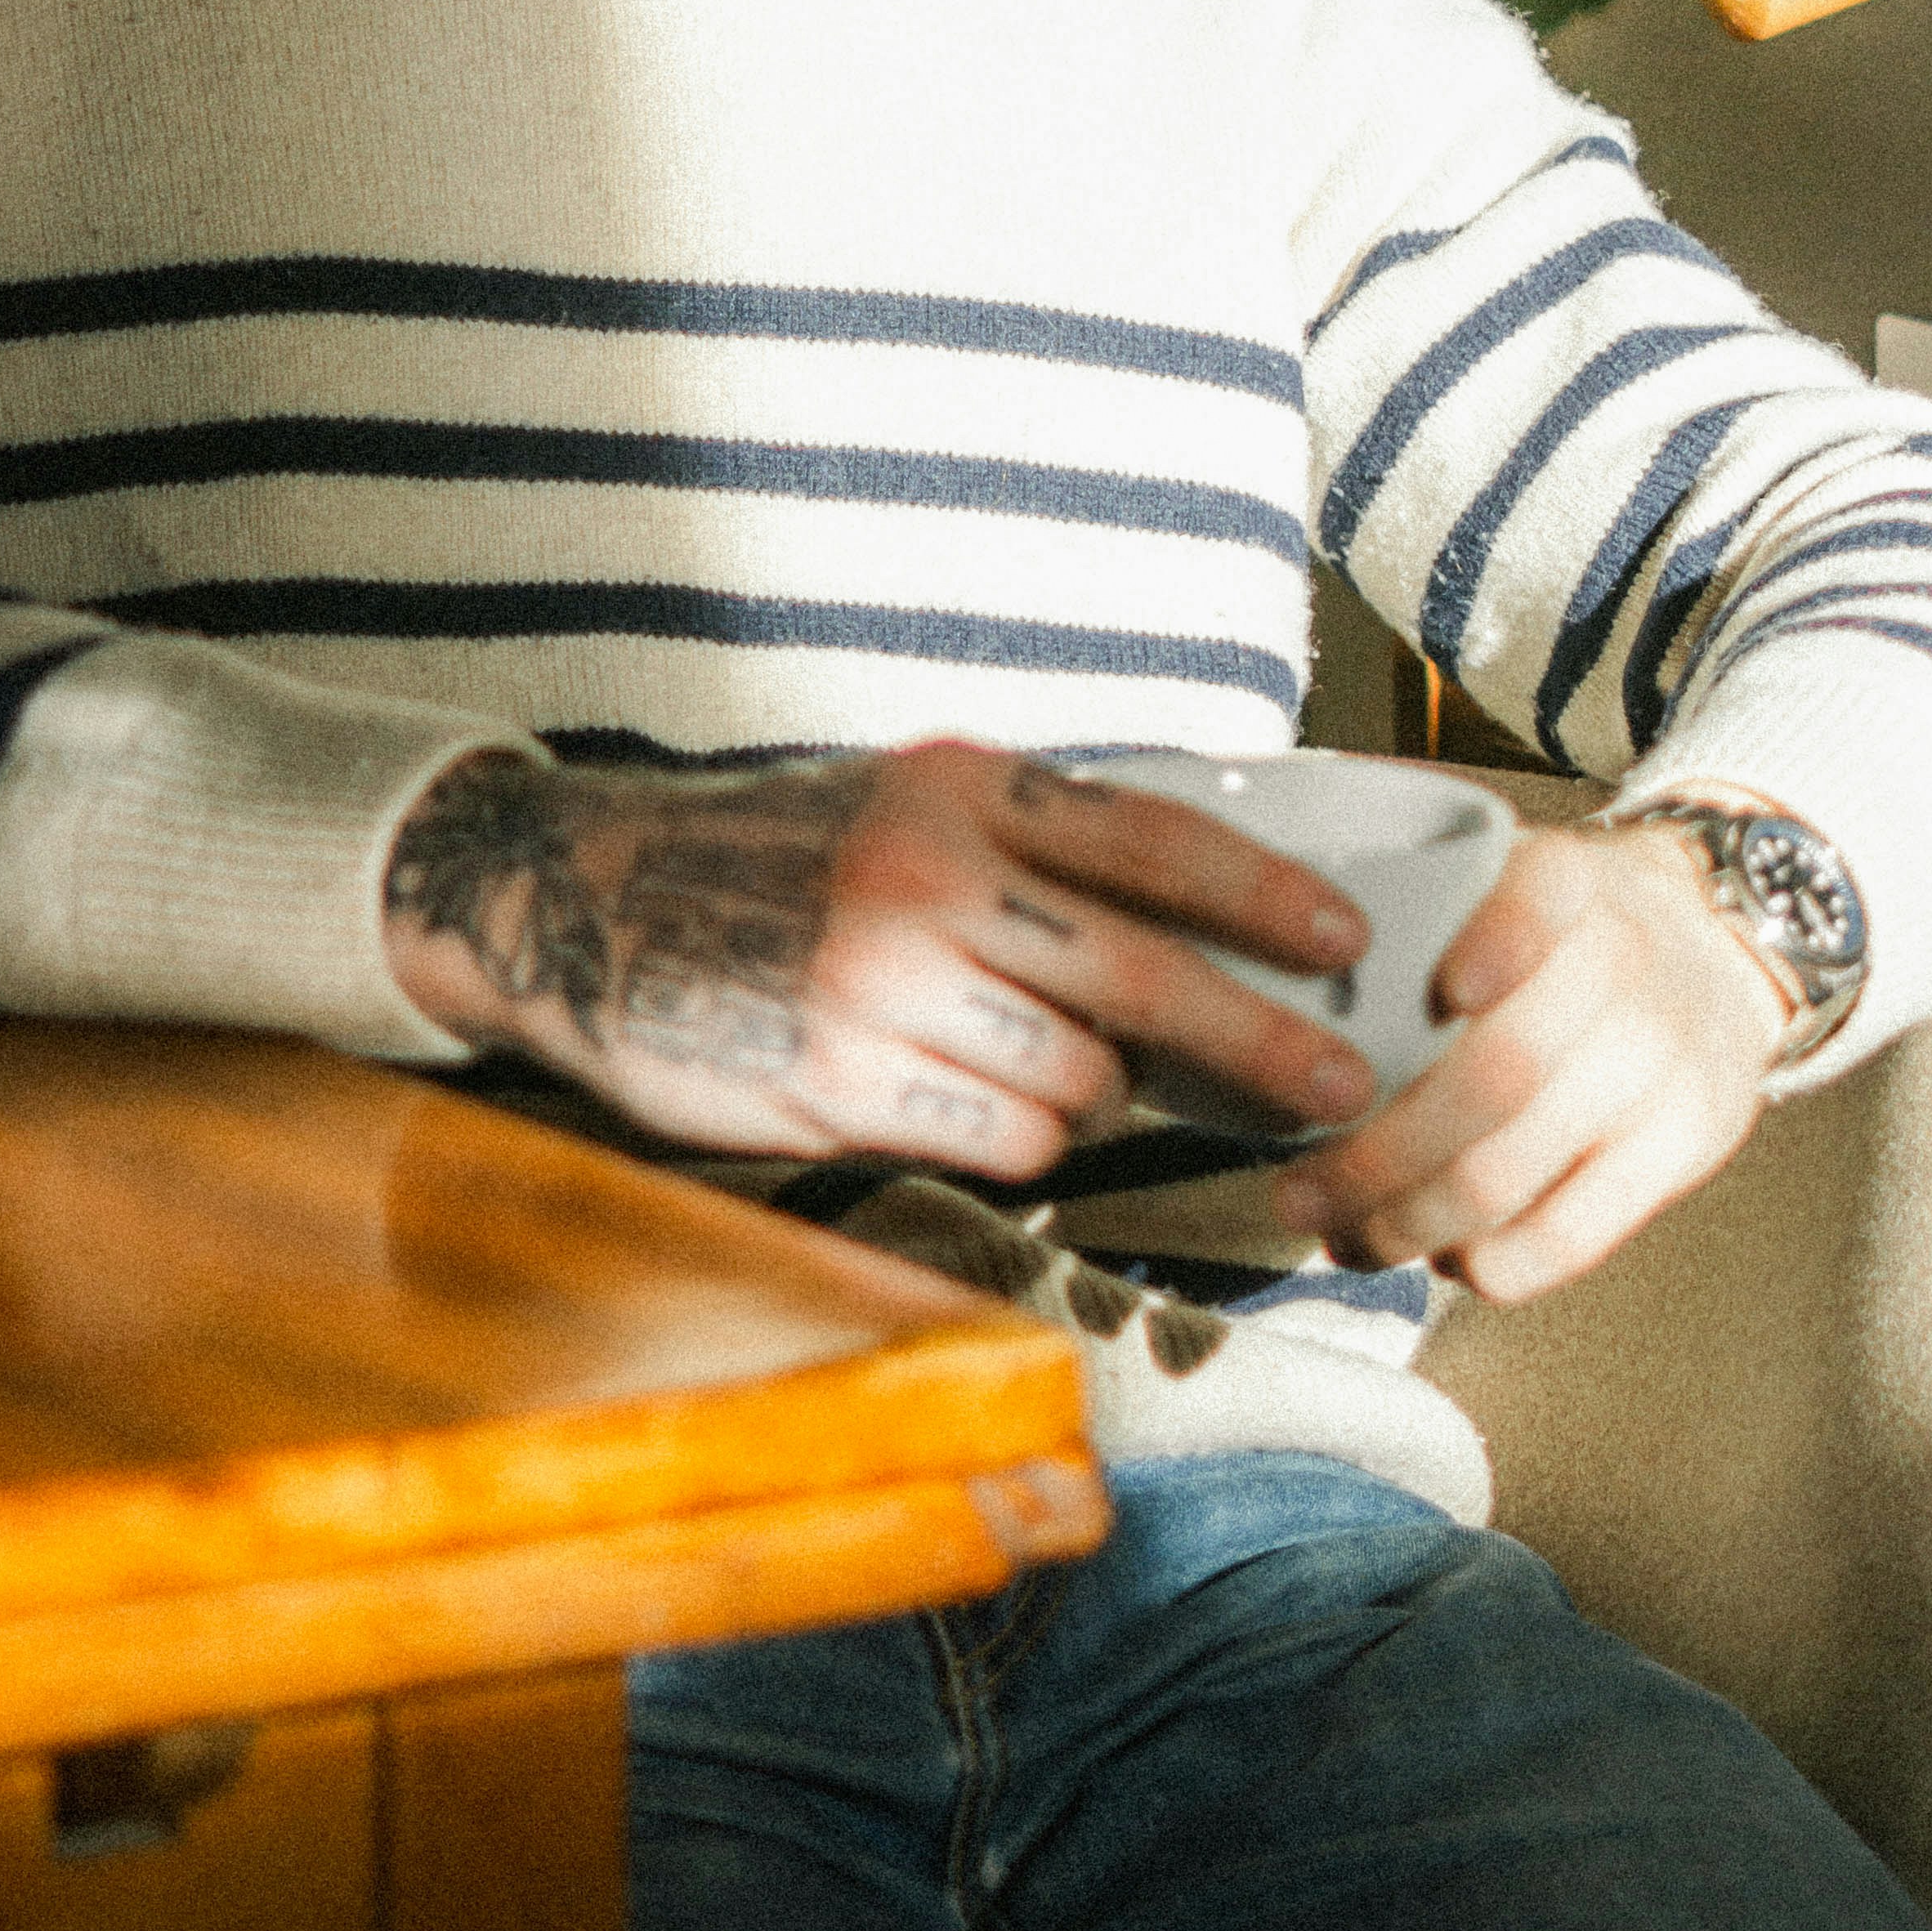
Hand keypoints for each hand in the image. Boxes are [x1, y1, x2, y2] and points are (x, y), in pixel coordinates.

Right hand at [382, 739, 1376, 1173]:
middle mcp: (928, 879)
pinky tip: (966, 1099)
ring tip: (1047, 1066)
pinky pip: (1001, 1141)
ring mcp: (880, 987)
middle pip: (1146, 980)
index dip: (1267, 895)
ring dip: (1095, 1096)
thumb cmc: (778, 853)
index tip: (1347, 938)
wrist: (584, 900)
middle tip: (1339, 1081)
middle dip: (1264, 1040)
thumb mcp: (906, 796)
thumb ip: (1034, 839)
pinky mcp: (836, 1082)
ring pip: (1077, 1083)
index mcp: (961, 789)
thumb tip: (1205, 909)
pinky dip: (1016, 1137)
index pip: (1156, 842)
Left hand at [1269, 820, 1791, 1305]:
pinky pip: (1577, 1231)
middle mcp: (1625, 963)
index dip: (1494, 946)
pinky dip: (1495, 1263)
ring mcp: (1664, 1059)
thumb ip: (1418, 914)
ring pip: (1517, 1169)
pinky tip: (1441, 1259)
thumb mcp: (1507, 876)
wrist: (1713, 948)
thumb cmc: (1559, 930)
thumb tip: (1266, 997)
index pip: (1536, 903)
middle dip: (1375, 1156)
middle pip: (1494, 1077)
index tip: (1441, 993)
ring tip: (1348, 1238)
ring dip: (1411, 1224)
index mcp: (1567, 879)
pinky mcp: (1690, 1140)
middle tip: (1297, 1198)